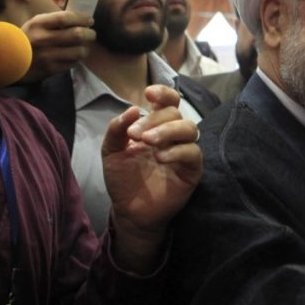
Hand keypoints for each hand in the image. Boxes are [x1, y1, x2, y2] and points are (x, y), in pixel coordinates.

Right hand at [20, 11, 95, 82]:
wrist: (8, 60)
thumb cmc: (27, 38)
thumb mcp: (36, 24)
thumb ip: (55, 21)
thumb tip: (81, 19)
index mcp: (39, 24)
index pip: (66, 18)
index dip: (82, 18)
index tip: (89, 20)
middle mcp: (43, 39)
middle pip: (77, 34)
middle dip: (89, 34)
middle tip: (91, 34)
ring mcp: (47, 55)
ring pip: (79, 51)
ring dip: (85, 48)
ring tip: (82, 46)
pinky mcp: (51, 69)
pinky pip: (73, 63)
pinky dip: (76, 59)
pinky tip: (73, 56)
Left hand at [103, 85, 201, 272]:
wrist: (129, 211)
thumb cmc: (123, 179)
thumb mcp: (111, 151)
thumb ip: (117, 129)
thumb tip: (134, 108)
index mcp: (156, 127)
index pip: (169, 102)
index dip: (163, 93)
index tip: (148, 94)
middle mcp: (173, 136)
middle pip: (175, 114)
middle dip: (154, 120)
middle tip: (135, 134)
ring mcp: (184, 152)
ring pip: (189, 129)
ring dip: (168, 131)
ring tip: (148, 142)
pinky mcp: (192, 170)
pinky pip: (193, 153)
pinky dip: (177, 151)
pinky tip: (160, 157)